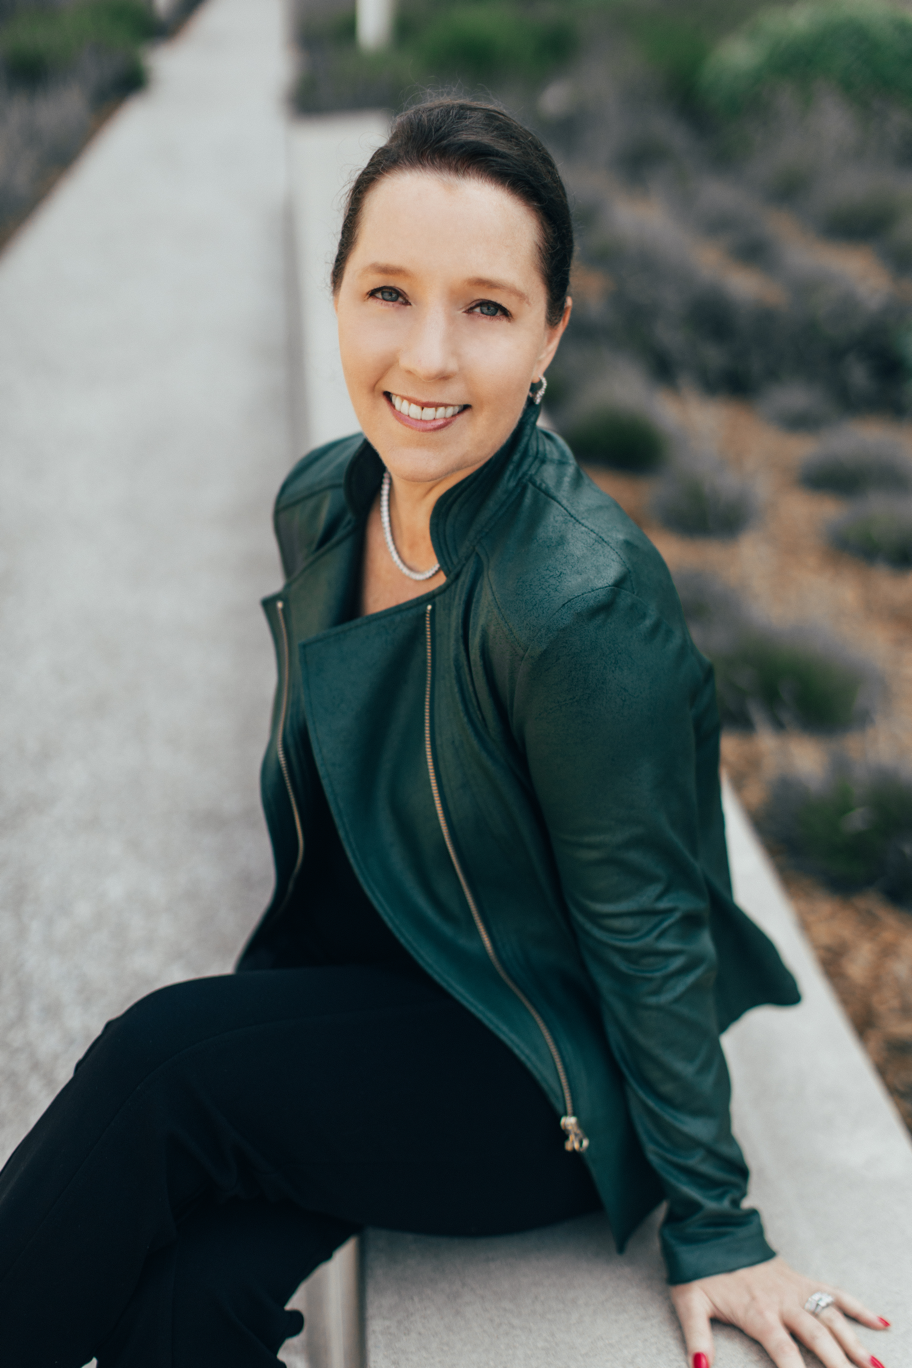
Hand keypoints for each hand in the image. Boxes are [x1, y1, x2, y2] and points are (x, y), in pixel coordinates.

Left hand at [670, 1256, 889, 1367]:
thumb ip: (696, 1336)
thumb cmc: (699, 1269)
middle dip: (837, 1363)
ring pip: (832, 1318)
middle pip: (817, 1337)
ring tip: (873, 1366)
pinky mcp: (801, 1279)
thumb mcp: (689, 1302)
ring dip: (854, 1342)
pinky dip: (858, 1307)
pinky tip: (880, 1323)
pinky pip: (834, 1292)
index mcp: (757, 1312)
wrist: (710, 1228)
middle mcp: (782, 1302)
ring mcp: (795, 1289)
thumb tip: (700, 1367)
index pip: (783, 1350)